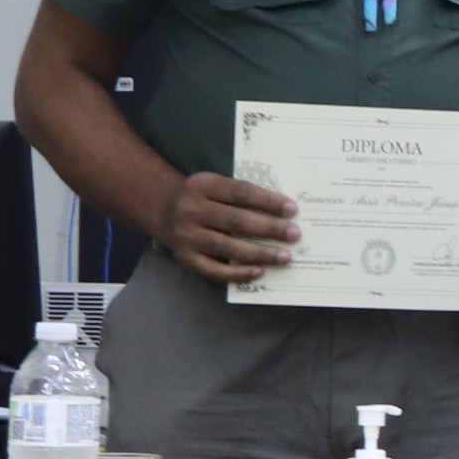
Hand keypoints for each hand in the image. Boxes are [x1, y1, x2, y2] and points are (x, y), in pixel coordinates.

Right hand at [158, 171, 298, 284]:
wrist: (164, 210)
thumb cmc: (205, 198)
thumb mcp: (217, 185)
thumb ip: (242, 194)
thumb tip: (284, 212)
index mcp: (202, 185)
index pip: (240, 192)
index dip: (268, 201)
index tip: (293, 209)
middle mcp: (190, 210)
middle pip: (236, 220)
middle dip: (269, 228)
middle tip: (294, 234)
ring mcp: (186, 235)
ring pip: (228, 247)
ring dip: (260, 253)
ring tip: (285, 256)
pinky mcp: (185, 258)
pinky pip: (214, 269)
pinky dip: (238, 273)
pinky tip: (260, 272)